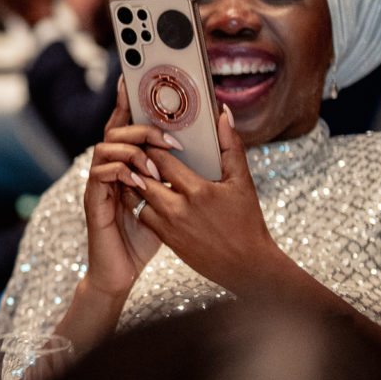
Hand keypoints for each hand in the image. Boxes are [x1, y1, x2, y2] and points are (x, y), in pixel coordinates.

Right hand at [81, 79, 164, 304]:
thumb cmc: (145, 237)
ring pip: (105, 147)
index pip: (125, 127)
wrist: (121, 272)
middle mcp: (109, 170)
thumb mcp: (169, 202)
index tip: (133, 80)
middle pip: (114, 131)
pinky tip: (138, 179)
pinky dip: (120, 171)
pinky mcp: (93, 202)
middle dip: (140, 126)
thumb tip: (205, 151)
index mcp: (127, 166)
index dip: (126, 103)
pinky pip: (101, 174)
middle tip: (169, 136)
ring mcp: (98, 185)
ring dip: (132, 149)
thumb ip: (178, 175)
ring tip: (156, 162)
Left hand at [89, 100, 286, 298]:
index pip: (160, 159)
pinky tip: (142, 188)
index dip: (152, 144)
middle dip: (138, 158)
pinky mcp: (164, 238)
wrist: (245, 265)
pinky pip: (140, 213)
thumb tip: (222, 114)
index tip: (151, 133)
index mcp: (198, 191)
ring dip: (134, 179)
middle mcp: (178, 209)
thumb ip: (230, 145)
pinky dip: (137, 199)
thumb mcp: (242, 182)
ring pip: (135, 195)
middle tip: (136, 145)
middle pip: (143, 175)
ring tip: (136, 165)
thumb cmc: (246, 221)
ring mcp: (168, 226)